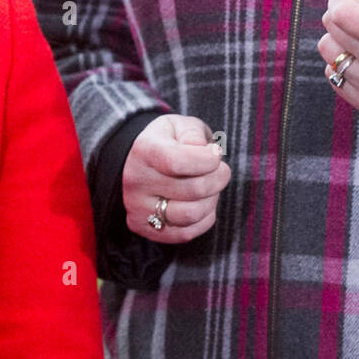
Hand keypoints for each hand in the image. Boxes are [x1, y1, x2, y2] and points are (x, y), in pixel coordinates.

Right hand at [123, 114, 231, 242]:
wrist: (144, 162)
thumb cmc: (170, 141)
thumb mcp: (182, 125)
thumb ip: (193, 134)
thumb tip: (202, 152)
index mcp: (144, 149)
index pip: (177, 161)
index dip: (206, 160)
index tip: (216, 153)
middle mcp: (136, 181)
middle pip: (193, 189)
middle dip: (219, 178)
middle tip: (221, 170)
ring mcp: (137, 208)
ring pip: (191, 214)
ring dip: (212, 200)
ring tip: (211, 187)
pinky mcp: (145, 228)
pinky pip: (187, 233)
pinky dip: (204, 218)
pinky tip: (203, 202)